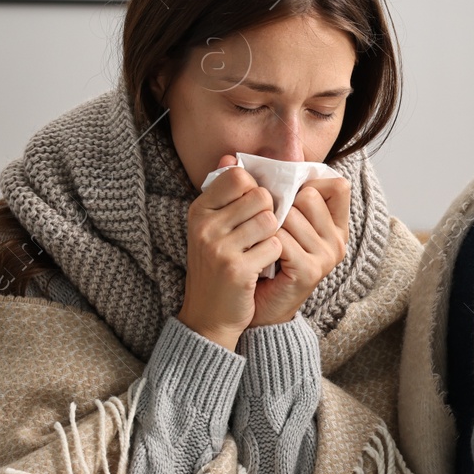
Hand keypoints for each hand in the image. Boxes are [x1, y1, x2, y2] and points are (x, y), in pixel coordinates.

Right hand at [177, 155, 282, 350]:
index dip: (254, 191)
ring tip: (257, 251)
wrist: (209, 316)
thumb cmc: (217, 267)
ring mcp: (218, 247)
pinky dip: (273, 257)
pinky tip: (259, 268)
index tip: (251, 210)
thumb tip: (230, 157)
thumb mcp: (211, 227)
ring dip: (272, 236)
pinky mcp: (236, 269)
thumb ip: (223, 192)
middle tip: (257, 235)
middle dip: (267, 214)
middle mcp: (205, 226)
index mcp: (199, 210)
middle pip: (260, 196)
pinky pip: (274, 246)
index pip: (238, 176)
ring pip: (270, 220)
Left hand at [250, 175, 350, 327]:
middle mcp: (338, 240)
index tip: (287, 197)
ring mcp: (328, 256)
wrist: (258, 306)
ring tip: (264, 243)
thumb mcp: (275, 220)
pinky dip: (266, 243)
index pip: (337, 184)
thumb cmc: (266, 259)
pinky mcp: (311, 271)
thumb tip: (232, 156)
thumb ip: (269, 190)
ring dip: (269, 226)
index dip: (309, 183)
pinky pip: (282, 239)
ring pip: (291, 215)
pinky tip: (262, 254)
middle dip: (281, 205)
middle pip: (309, 196)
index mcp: (335, 224)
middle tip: (269, 226)